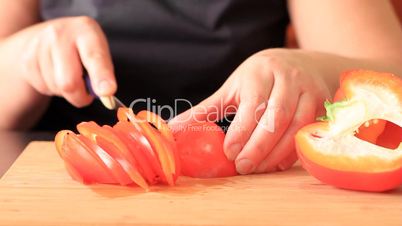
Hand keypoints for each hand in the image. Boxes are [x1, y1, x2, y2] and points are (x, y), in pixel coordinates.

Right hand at [18, 16, 115, 106]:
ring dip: (67, 92)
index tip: (107, 91)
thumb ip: (104, 72)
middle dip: (80, 97)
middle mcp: (60, 35)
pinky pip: (44, 88)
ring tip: (69, 76)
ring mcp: (39, 46)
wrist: (46, 35)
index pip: (94, 56)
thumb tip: (105, 95)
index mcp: (85, 30)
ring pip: (56, 88)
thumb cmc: (81, 47)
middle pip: (69, 82)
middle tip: (87, 96)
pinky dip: (54, 89)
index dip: (101, 76)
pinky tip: (56, 75)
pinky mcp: (27, 60)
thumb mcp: (98, 50)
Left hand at [170, 49, 330, 173]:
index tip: (229, 153)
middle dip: (258, 147)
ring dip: (276, 153)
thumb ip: (205, 110)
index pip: (253, 105)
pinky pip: (308, 132)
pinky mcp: (322, 104)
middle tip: (242, 168)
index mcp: (260, 73)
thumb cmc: (258, 78)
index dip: (242, 132)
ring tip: (257, 169)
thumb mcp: (231, 89)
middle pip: (276, 118)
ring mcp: (309, 91)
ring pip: (296, 127)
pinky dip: (293, 152)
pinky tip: (276, 164)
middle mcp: (288, 79)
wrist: (297, 63)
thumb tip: (172, 129)